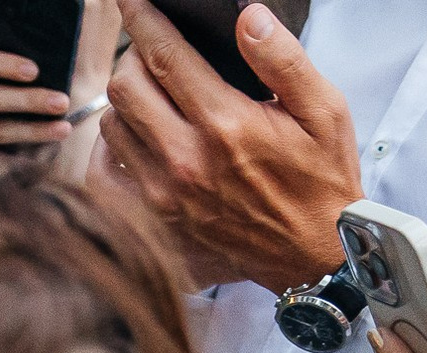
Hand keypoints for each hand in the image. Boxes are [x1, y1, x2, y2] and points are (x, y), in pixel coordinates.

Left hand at [91, 0, 358, 290]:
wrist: (312, 254)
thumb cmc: (321, 179)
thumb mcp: (323, 110)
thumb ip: (283, 60)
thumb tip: (247, 17)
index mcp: (226, 124)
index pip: (164, 56)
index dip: (142, 19)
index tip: (129, 0)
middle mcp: (185, 159)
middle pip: (124, 86)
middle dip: (133, 56)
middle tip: (152, 51)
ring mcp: (162, 193)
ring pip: (111, 125)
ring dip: (124, 100)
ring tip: (151, 92)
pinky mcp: (153, 219)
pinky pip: (103, 173)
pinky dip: (109, 146)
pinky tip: (132, 134)